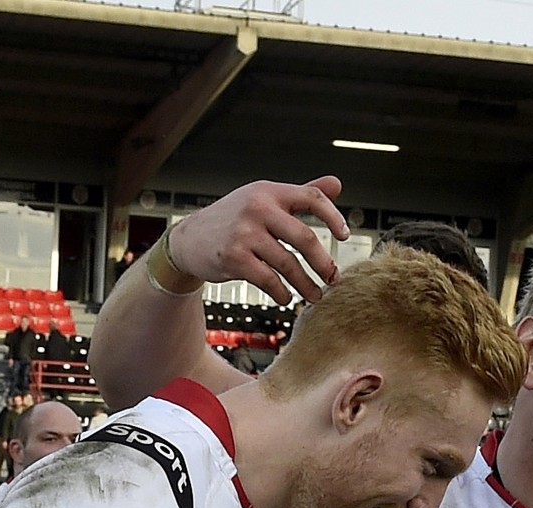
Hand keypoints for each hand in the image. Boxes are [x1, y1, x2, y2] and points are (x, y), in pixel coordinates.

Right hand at [169, 177, 348, 305]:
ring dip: (306, 284)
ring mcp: (244, 234)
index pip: (311, 197)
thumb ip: (300, 193)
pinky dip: (281, 292)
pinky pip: (268, 279)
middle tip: (334, 278)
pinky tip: (286, 297)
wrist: (189, 239)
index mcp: (269, 191)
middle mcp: (257, 209)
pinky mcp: (233, 258)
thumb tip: (337, 184)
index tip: (343, 236)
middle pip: (304, 237)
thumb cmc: (233, 219)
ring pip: (287, 263)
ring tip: (315, 295)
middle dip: (323, 262)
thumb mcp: (264, 199)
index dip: (333, 217)